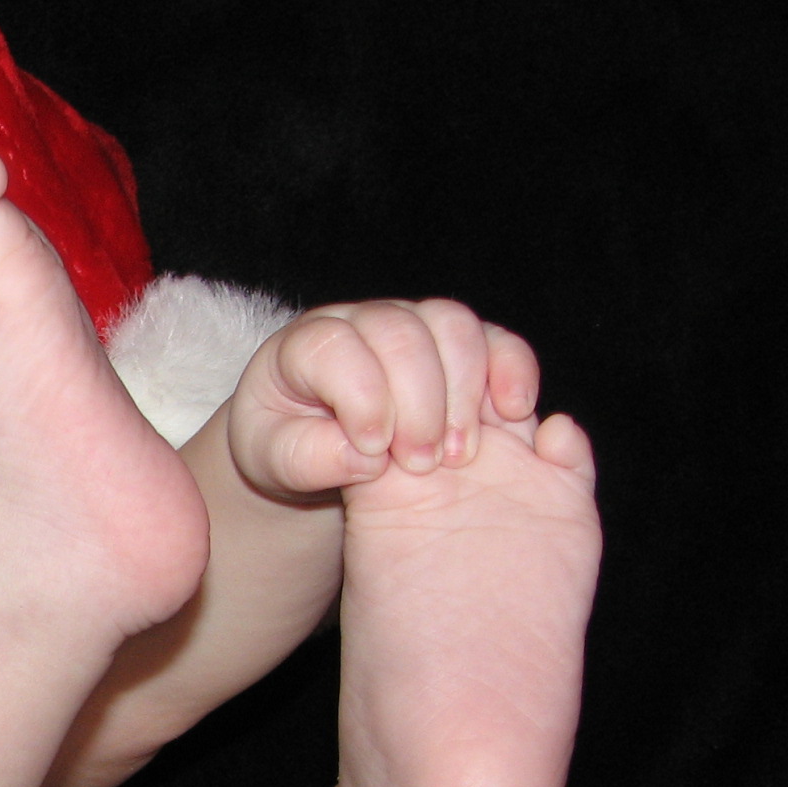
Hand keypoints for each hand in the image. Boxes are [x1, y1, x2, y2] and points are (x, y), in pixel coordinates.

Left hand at [226, 299, 540, 500]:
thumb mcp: (273, 459)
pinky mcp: (455, 345)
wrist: (311, 441)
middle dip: (418, 404)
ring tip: (459, 455)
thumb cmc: (286, 445)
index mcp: (305, 344)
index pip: (336, 348)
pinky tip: (514, 413)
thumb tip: (364, 457)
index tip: (372, 450)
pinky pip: (494, 338)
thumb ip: (307, 457)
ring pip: (452, 326)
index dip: (361, 397)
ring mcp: (413, 324)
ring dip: (464, 391)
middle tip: (422, 465)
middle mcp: (362, 322)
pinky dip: (512, 369)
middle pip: (402, 335)